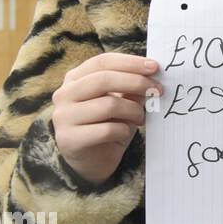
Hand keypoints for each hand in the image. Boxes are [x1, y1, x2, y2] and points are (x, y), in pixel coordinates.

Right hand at [52, 53, 162, 184]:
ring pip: (108, 105)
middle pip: (104, 79)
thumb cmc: (108, 125)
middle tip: (158, 90)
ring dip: (133, 111)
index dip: (131, 63)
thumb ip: (131, 88)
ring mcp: (63, 117)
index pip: (102, 62)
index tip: (155, 67)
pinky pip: (107, 129)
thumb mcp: (121, 102)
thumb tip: (152, 75)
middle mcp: (64, 95)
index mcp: (75, 79)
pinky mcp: (69, 139)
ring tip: (141, 117)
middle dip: (137, 82)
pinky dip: (124, 130)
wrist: (92, 161)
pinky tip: (126, 132)